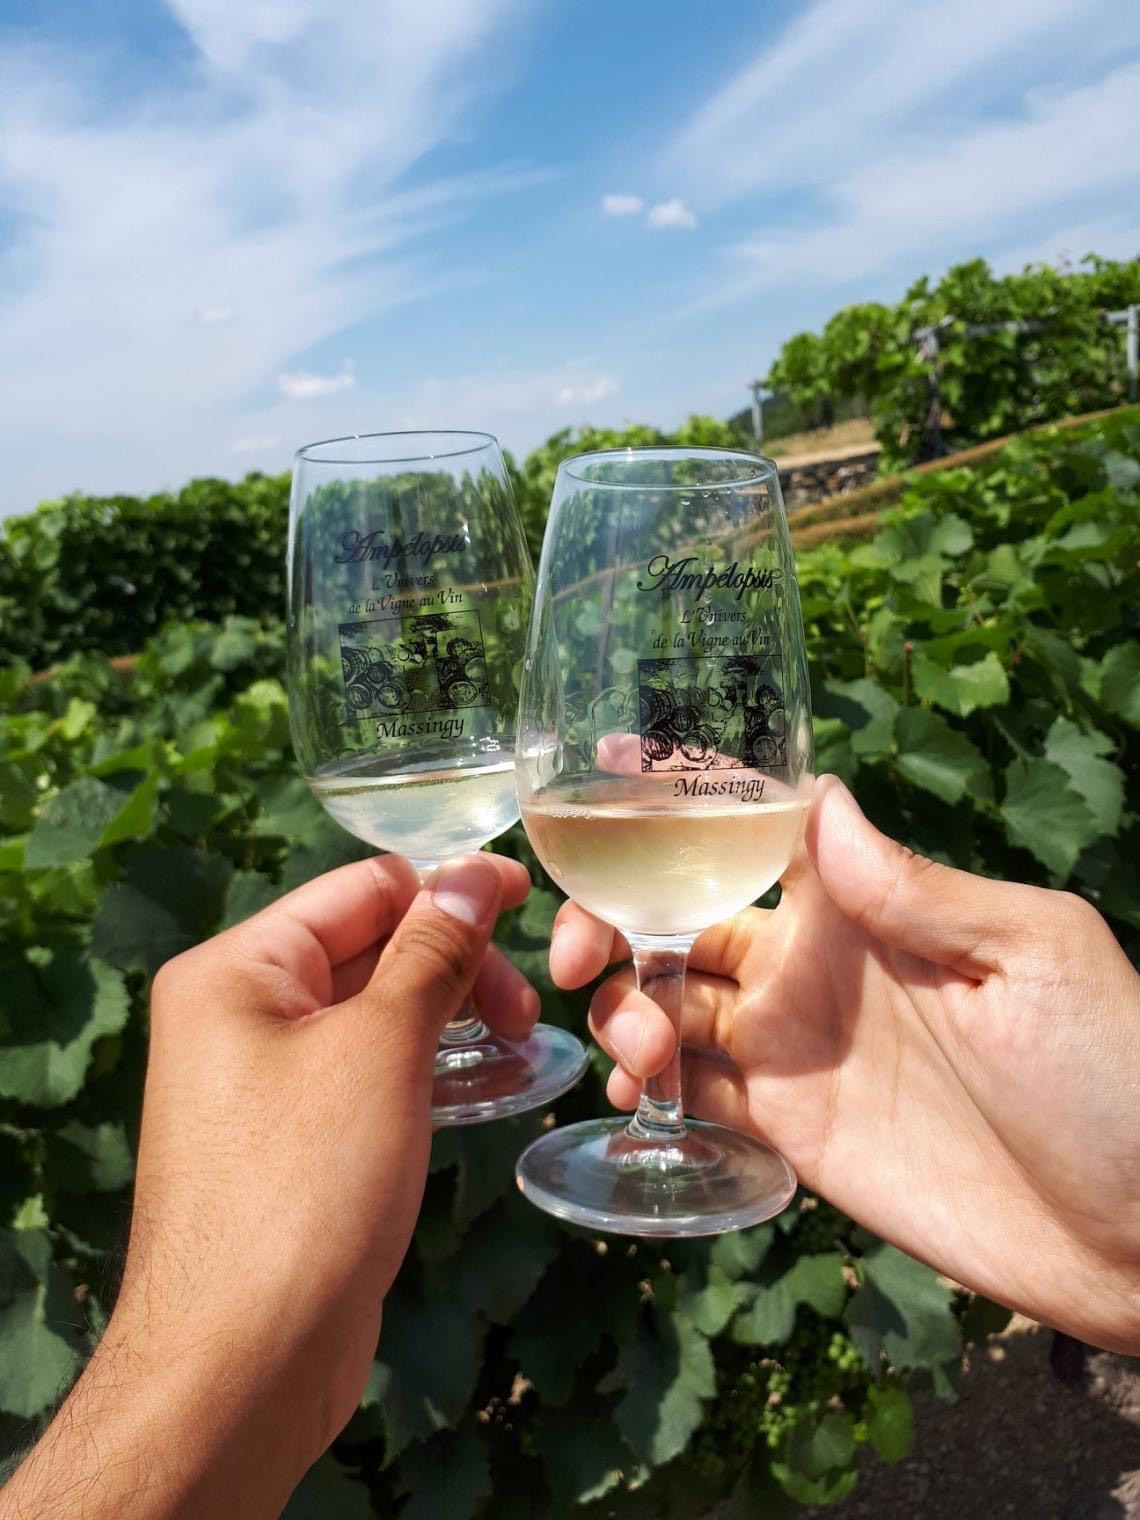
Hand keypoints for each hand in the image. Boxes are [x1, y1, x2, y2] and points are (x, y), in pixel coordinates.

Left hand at [4, 853, 535, 1519]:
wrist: (240, 1366)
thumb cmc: (306, 1186)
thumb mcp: (381, 1048)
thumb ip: (433, 952)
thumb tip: (477, 873)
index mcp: (235, 969)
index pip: (360, 889)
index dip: (448, 889)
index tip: (530, 900)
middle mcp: (238, 1015)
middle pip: (367, 949)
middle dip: (454, 964)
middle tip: (529, 1009)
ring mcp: (262, 1084)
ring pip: (373, 1016)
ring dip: (449, 1018)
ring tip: (520, 1045)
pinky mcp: (292, 1144)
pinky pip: (367, 1077)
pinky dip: (425, 1071)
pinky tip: (485, 1086)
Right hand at [551, 776, 1139, 1352]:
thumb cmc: (1114, 1074)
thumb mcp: (1034, 957)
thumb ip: (919, 890)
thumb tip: (820, 795)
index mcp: (866, 903)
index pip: (752, 830)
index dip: (675, 803)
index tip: (601, 782)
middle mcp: (814, 962)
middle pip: (678, 912)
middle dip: (610, 916)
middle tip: (575, 957)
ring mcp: (795, 1048)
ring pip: (668, 999)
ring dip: (626, 1005)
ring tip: (644, 1047)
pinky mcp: (790, 1131)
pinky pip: (693, 1092)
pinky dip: (647, 1082)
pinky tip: (637, 1093)